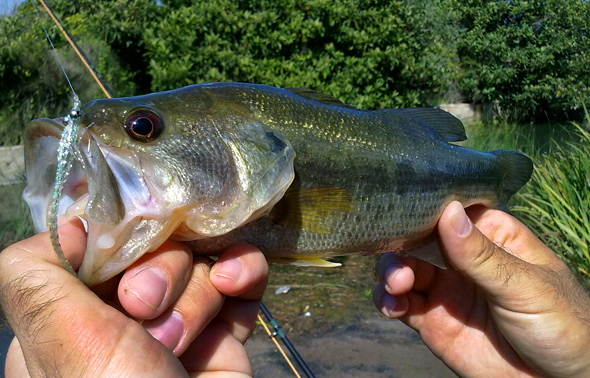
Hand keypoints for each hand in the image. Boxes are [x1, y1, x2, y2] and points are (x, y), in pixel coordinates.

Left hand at [0, 217, 267, 377]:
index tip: (120, 269)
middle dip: (159, 277)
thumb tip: (71, 224)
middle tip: (149, 313)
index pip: (96, 243)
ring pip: (197, 260)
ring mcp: (178, 322)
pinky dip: (243, 271)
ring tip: (190, 335)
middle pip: (152, 249)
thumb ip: (35, 278)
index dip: (115, 243)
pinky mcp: (223, 332)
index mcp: (71, 315)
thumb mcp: (62, 345)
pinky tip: (237, 280)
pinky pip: (238, 277)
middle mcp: (122, 316)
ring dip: (199, 290)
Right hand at [373, 201, 589, 377]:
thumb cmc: (562, 324)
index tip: (401, 211)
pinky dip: (387, 302)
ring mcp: (446, 291)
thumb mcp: (525, 286)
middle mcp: (462, 260)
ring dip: (390, 273)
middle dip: (399, 245)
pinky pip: (400, 305)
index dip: (423, 210)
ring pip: (403, 270)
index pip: (450, 211)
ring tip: (396, 287)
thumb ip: (481, 255)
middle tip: (400, 267)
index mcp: (491, 237)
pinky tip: (392, 307)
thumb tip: (447, 211)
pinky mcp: (433, 322)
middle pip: (417, 239)